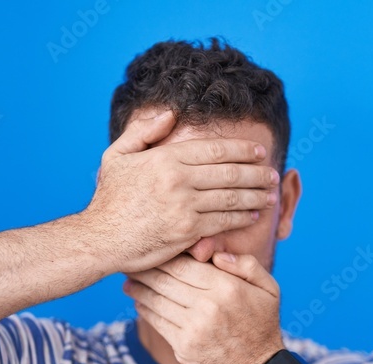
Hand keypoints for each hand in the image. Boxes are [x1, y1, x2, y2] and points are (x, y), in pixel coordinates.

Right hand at [82, 109, 279, 273]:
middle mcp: (178, 179)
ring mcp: (184, 206)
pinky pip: (223, 221)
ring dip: (256, 195)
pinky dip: (242, 217)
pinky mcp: (187, 231)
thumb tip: (170, 115)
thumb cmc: (108, 200)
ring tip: (271, 194)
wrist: (100, 239)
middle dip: (256, 172)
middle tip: (272, 174)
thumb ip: (143, 132)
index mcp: (165, 158)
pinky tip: (253, 215)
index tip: (258, 152)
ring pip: (231, 197)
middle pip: (229, 172)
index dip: (241, 150)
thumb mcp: (117, 156)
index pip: (214, 149)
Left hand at [123, 252, 283, 363]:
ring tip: (128, 282)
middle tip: (131, 263)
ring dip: (139, 290)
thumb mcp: (269, 289)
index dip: (164, 256)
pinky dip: (145, 310)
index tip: (152, 251)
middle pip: (165, 280)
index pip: (184, 264)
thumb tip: (216, 254)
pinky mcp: (183, 346)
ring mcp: (194, 328)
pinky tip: (139, 302)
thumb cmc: (262, 325)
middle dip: (145, 271)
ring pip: (156, 301)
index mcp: (227, 287)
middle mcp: (208, 306)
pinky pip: (157, 322)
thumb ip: (247, 265)